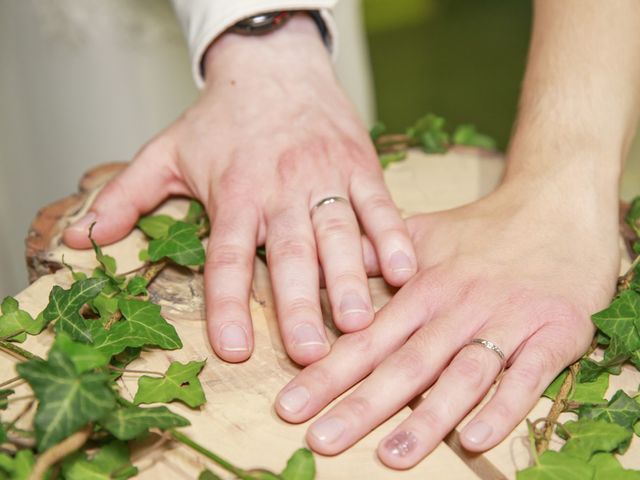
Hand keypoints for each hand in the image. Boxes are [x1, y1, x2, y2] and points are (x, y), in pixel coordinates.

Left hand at [62, 14, 415, 364]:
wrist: (275, 64)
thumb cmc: (222, 117)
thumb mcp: (165, 150)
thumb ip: (125, 195)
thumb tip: (83, 237)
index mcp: (233, 192)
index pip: (227, 256)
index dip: (229, 302)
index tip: (233, 348)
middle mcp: (280, 189)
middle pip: (288, 254)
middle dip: (299, 305)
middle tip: (308, 354)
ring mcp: (324, 177)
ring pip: (338, 234)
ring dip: (350, 280)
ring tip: (359, 324)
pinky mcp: (358, 166)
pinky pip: (379, 205)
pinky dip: (393, 238)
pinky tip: (404, 270)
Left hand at [274, 174, 619, 467]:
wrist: (557, 208)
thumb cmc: (481, 230)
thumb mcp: (421, 232)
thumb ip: (374, 253)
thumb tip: (324, 269)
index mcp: (422, 289)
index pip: (367, 339)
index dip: (327, 374)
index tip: (291, 405)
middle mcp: (457, 308)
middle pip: (405, 364)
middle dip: (361, 406)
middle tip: (322, 441)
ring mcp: (505, 321)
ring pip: (461, 375)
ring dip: (428, 418)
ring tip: (392, 457)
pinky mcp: (553, 333)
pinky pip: (527, 376)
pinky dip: (503, 408)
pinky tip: (476, 439)